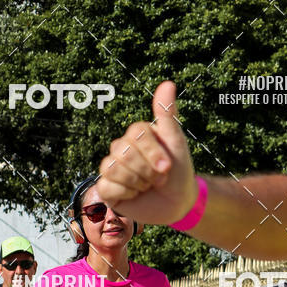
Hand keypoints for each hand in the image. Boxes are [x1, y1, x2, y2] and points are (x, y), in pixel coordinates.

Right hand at [97, 81, 197, 223]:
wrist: (179, 203)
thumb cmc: (179, 172)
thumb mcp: (175, 142)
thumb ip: (167, 114)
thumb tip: (168, 83)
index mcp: (137, 135)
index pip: (135, 134)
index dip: (152, 152)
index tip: (167, 166)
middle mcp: (121, 148)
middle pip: (124, 152)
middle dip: (146, 170)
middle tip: (158, 179)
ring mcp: (112, 168)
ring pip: (112, 168)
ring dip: (137, 182)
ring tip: (147, 186)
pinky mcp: (107, 189)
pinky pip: (107, 186)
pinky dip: (126, 193)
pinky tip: (135, 195)